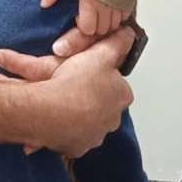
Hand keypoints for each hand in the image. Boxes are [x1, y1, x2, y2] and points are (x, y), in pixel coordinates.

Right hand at [0, 26, 135, 157]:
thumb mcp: (100, 52)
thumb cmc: (76, 82)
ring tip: (61, 99)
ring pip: (87, 121)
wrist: (52, 111)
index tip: (89, 71)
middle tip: (73, 84)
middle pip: (103, 104)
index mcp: (122, 96)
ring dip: (77, 112)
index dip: (103, 76)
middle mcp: (112, 119)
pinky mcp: (76, 147)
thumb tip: (129, 34)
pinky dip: (64, 128)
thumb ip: (116, 43)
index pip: (118, 85)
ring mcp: (95, 135)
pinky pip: (71, 136)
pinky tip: (54, 116)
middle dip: (91, 96)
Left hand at [42, 0, 125, 35]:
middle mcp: (106, 7)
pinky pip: (125, 17)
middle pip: (102, 30)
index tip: (80, 16)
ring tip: (101, 12)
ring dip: (107, 22)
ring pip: (114, 25)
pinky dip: (119, 16)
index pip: (88, 30)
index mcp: (90, 3)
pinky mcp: (129, 0)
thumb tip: (44, 4)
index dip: (83, 26)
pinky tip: (112, 8)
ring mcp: (119, 4)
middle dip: (95, 26)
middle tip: (90, 15)